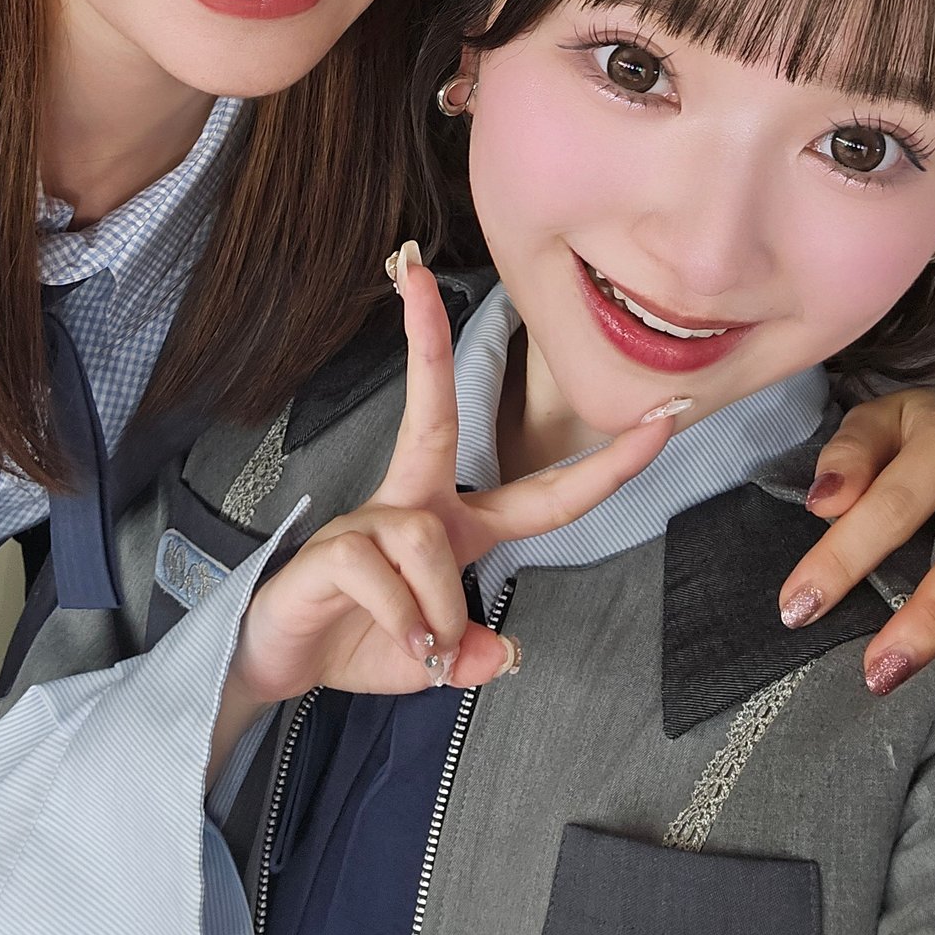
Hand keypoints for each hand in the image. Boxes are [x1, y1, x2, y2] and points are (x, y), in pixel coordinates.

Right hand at [216, 251, 671, 753]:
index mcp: (454, 525)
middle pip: (435, 410)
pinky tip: (405, 646)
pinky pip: (388, 576)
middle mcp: (415, 506)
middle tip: (418, 271)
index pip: (543, 495)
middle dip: (427, 339)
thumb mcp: (435, 660)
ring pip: (430, 542)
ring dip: (439, 613)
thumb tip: (502, 653)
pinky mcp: (334, 547)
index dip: (607, 465)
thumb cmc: (357, 640)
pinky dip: (406, 623)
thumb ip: (473, 653)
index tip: (659, 419)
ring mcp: (371, 521)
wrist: (275, 663)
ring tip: (426, 650)